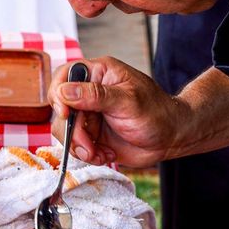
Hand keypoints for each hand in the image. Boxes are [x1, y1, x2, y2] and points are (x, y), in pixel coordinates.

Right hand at [49, 57, 185, 167]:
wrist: (170, 139)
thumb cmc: (156, 113)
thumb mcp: (128, 101)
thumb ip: (95, 95)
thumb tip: (64, 91)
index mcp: (99, 74)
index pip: (64, 76)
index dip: (58, 95)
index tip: (66, 115)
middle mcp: (89, 93)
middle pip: (61, 109)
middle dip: (72, 132)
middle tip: (89, 145)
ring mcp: (89, 115)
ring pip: (65, 130)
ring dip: (79, 147)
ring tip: (100, 153)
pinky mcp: (91, 135)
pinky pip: (75, 145)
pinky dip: (87, 155)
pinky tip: (106, 154)